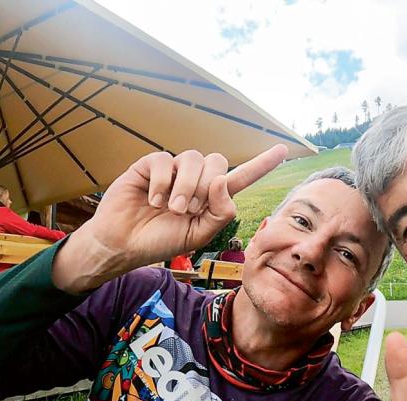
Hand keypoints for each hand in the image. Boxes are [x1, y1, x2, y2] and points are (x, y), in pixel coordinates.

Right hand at [53, 145, 286, 291]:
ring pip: (193, 159)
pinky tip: (152, 199)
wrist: (124, 244)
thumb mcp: (199, 234)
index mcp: (211, 198)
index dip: (262, 164)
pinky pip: (165, 161)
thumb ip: (220, 212)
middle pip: (217, 162)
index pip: (241, 177)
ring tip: (171, 208)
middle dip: (206, 187)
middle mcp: (194, 180)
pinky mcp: (150, 165)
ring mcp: (173, 171)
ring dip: (185, 187)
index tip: (283, 150)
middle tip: (187, 210)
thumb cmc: (161, 241)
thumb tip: (223, 180)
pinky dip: (161, 183)